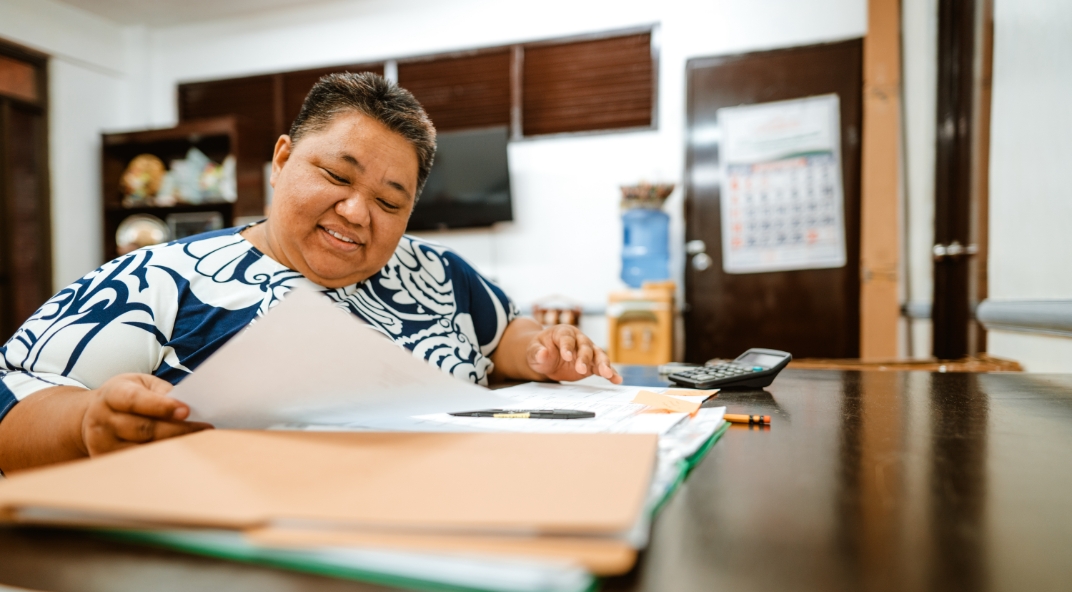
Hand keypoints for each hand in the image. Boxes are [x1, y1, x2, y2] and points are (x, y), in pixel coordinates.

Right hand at [80, 373, 211, 455]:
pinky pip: (140, 463)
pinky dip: (163, 460)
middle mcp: (103, 420)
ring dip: (174, 447)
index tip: (187, 410)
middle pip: (143, 429)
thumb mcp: (140, 383)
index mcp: (111, 395)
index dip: (161, 406)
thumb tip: (184, 403)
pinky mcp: (108, 461)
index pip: (135, 400)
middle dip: (177, 430)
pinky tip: (182, 455)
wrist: (92, 416)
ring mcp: (102, 444)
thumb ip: (160, 391)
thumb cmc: (125, 396)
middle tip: (205, 429)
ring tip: (198, 442)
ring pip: (143, 450)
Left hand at [526, 325, 621, 383]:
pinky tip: (617, 380)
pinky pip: (602, 367)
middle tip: (581, 369)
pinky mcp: (591, 364)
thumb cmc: (539, 350)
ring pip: (597, 355)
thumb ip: (537, 352)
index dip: (567, 347)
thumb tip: (542, 353)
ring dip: (603, 364)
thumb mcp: (533, 351)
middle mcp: (578, 339)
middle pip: (585, 347)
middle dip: (585, 358)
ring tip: (608, 374)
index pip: (567, 338)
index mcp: (563, 332)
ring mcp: (587, 351)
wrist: (545, 357)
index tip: (566, 356)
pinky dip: (610, 373)